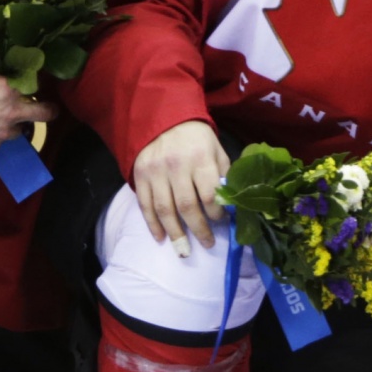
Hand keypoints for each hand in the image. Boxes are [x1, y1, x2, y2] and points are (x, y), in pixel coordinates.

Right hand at [130, 120, 230, 252]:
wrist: (164, 120)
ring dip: (175, 233)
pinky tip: (161, 238)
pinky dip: (152, 224)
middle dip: (198, 229)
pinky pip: (145, 205)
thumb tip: (231, 204)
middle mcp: (176, 166)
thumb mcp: (217, 151)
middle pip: (186, 206)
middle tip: (207, 244)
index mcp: (200, 159)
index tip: (222, 223)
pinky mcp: (140, 176)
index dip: (216, 213)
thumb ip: (223, 175)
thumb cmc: (197, 140)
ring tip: (184, 250)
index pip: (208, 193)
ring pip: (164, 209)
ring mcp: (155, 172)